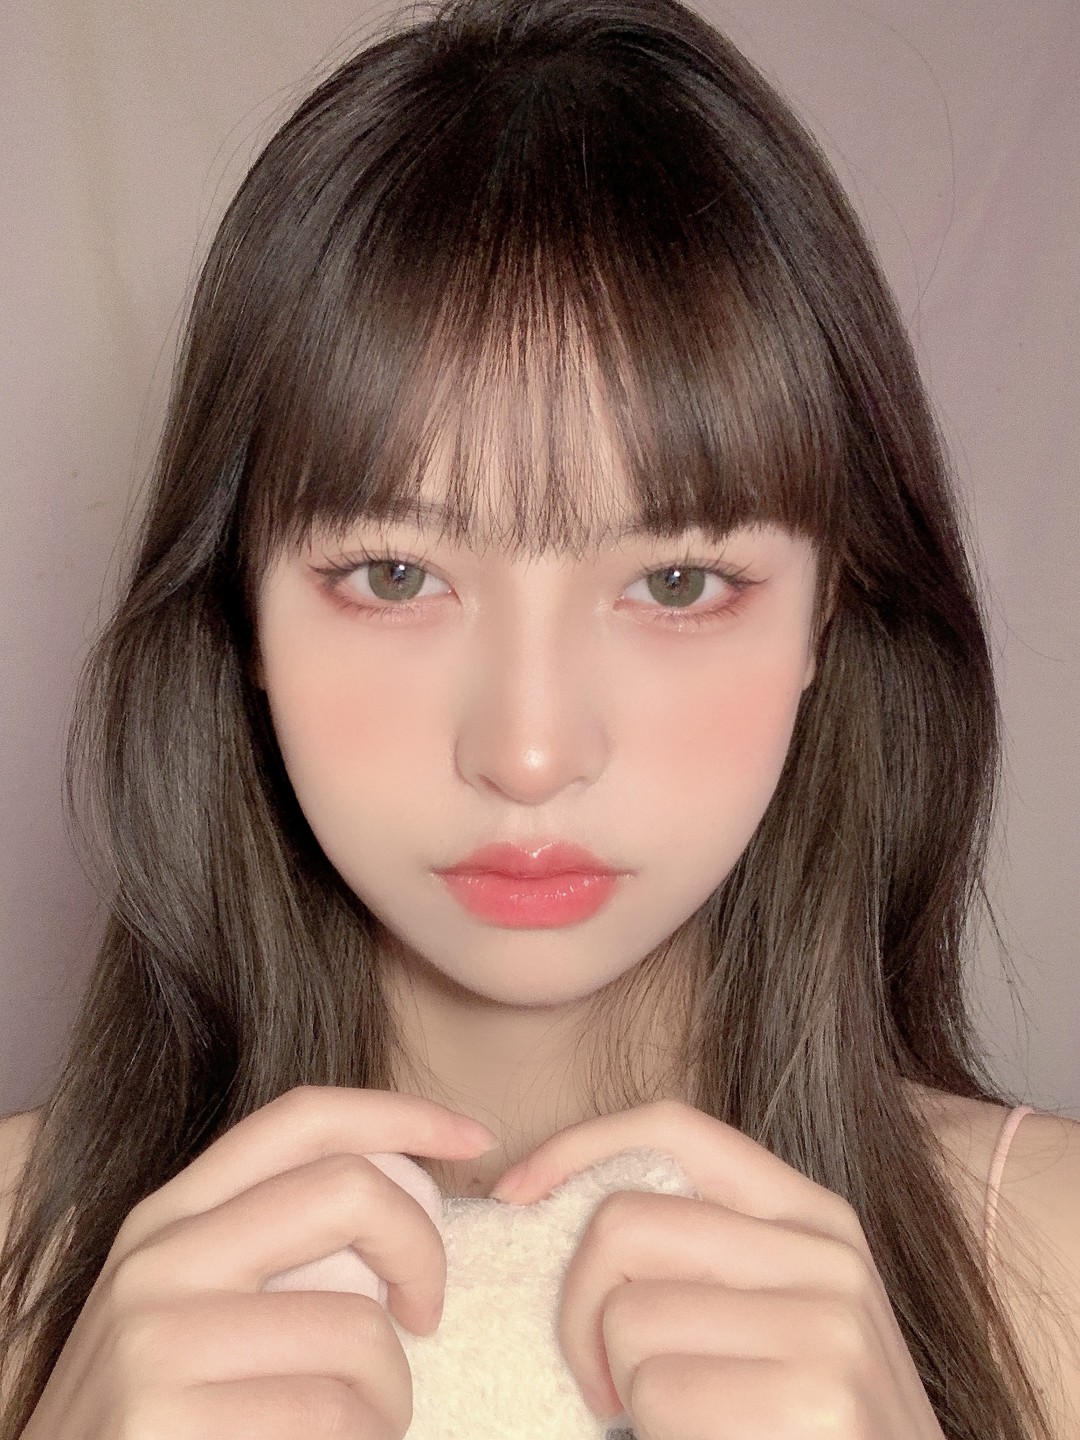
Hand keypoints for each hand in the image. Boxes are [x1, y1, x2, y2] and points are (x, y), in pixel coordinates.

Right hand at [21, 1085, 496, 1439]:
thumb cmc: (155, 1413)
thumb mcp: (188, 1302)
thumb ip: (261, 1242)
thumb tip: (398, 1185)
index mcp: (169, 1215)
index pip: (301, 1118)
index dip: (401, 1112)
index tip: (473, 1135)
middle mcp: (158, 1260)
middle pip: (348, 1191)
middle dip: (423, 1248)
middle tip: (427, 1312)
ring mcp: (157, 1341)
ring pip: (357, 1331)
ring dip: (393, 1392)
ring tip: (370, 1421)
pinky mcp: (166, 1421)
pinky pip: (330, 1417)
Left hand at [489, 1100, 945, 1439]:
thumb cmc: (801, 1420)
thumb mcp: (772, 1308)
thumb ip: (701, 1248)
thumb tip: (548, 1196)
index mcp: (813, 1215)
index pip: (675, 1126)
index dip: (579, 1146)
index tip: (516, 1193)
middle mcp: (829, 1257)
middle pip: (624, 1225)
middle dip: (577, 1308)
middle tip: (600, 1377)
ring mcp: (831, 1329)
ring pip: (629, 1319)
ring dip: (625, 1387)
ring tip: (678, 1417)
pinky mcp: (816, 1401)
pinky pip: (659, 1392)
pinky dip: (654, 1433)